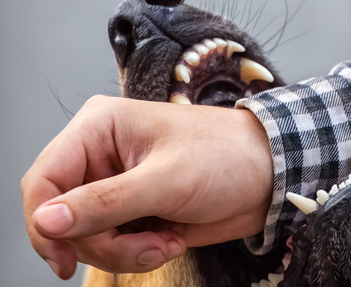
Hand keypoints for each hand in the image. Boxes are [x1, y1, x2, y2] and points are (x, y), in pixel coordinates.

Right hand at [21, 95, 272, 278]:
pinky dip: (137, 254)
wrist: (270, 176)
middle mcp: (101, 154)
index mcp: (100, 127)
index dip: (44, 223)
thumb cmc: (227, 157)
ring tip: (165, 241)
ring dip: (123, 252)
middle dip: (101, 243)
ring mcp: (116, 185)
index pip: (44, 178)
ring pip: (86, 237)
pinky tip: (170, 239)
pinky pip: (112, 246)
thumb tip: (46, 221)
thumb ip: (104, 204)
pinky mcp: (133, 210)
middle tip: (146, 245)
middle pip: (62, 216)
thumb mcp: (167, 180)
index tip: (64, 259)